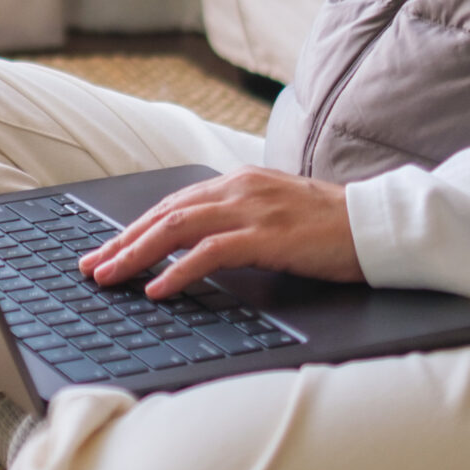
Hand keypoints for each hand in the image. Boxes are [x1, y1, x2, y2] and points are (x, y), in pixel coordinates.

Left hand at [77, 168, 362, 298]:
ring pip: (177, 227)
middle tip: (92, 265)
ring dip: (137, 253)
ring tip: (111, 276)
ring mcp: (252, 209)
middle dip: (122, 241)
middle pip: (164, 213)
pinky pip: (211, 253)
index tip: (107, 249)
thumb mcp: (276, 213)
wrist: (377, 224)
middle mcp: (238, 188)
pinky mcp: (268, 235)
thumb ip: (239, 220)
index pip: (173, 205)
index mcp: (238, 182)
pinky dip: (179, 270)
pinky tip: (158, 288)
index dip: (135, 228)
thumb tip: (199, 246)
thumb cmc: (331, 226)